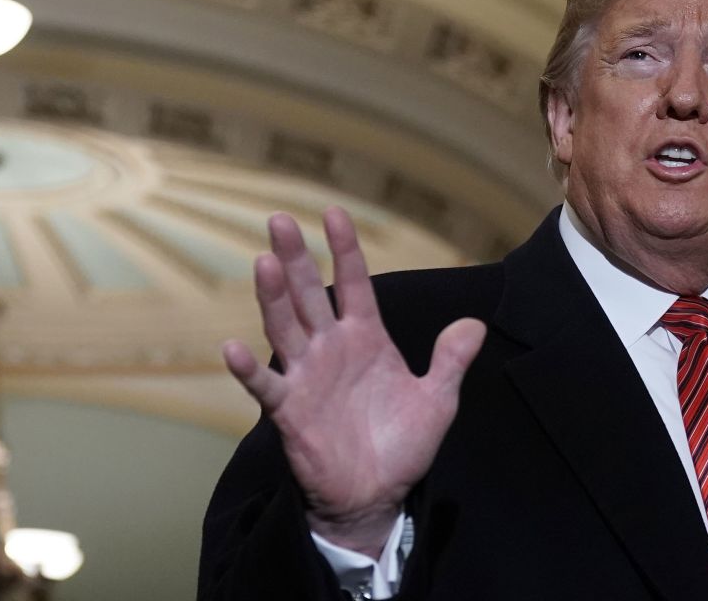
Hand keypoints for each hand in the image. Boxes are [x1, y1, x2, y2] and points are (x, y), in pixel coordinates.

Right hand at [223, 207, 485, 557]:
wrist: (377, 495)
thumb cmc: (402, 445)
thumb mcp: (436, 400)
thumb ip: (450, 361)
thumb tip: (475, 323)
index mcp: (365, 338)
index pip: (354, 283)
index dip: (344, 249)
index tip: (333, 213)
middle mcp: (331, 348)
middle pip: (309, 294)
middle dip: (295, 258)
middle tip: (280, 220)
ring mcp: (307, 376)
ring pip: (285, 327)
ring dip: (273, 297)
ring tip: (264, 262)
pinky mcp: (289, 410)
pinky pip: (265, 386)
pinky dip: (246, 370)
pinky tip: (232, 348)